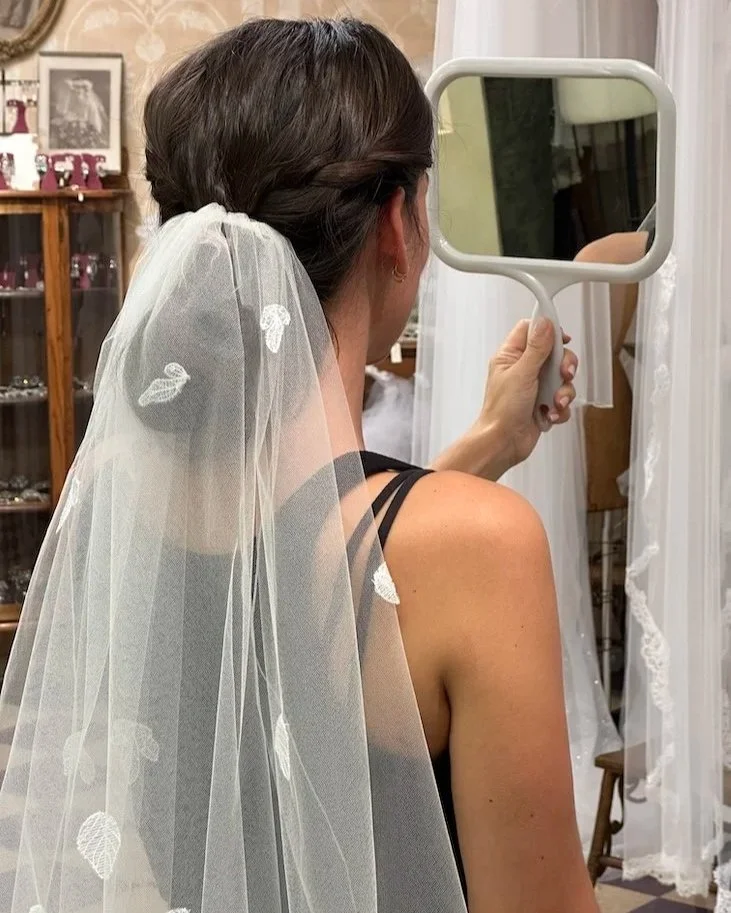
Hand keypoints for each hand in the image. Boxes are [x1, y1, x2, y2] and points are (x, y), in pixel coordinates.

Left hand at [478, 318, 577, 469]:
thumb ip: (536, 348)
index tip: (562, 339)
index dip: (548, 331)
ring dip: (563, 391)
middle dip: (564, 365)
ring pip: (562, 378)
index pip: (532, 331)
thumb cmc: (502, 411)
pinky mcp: (544, 404)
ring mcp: (535, 387)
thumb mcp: (521, 373)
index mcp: (511, 357)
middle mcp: (523, 369)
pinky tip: (550, 414)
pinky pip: (563, 399)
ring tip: (554, 401)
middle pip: (554, 354)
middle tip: (563, 373)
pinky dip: (560, 408)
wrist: (503, 443)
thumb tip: (545, 323)